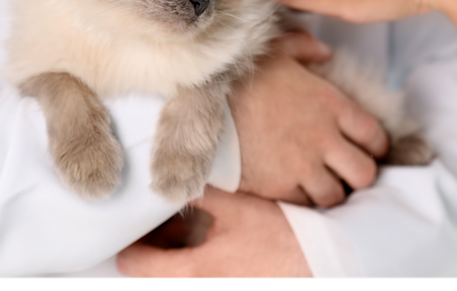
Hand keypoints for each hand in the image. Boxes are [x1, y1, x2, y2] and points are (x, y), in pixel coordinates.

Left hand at [116, 187, 311, 277]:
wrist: (326, 261)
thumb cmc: (283, 236)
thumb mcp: (238, 208)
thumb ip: (202, 194)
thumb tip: (176, 178)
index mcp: (193, 272)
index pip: (135, 265)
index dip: (130, 243)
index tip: (132, 228)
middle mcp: (201, 289)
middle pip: (155, 277)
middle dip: (154, 250)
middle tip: (159, 227)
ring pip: (179, 279)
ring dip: (177, 259)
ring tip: (186, 234)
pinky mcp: (235, 290)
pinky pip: (204, 278)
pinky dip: (199, 265)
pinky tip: (214, 247)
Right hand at [230, 30, 388, 207]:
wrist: (204, 102)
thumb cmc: (240, 73)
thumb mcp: (277, 49)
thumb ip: (306, 47)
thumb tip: (325, 51)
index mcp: (331, 104)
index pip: (374, 135)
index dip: (376, 146)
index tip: (369, 148)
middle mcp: (324, 138)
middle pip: (364, 173)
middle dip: (359, 175)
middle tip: (347, 171)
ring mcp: (303, 165)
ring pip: (335, 196)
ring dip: (330, 191)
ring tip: (321, 184)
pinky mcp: (278, 186)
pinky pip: (303, 205)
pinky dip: (302, 201)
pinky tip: (295, 190)